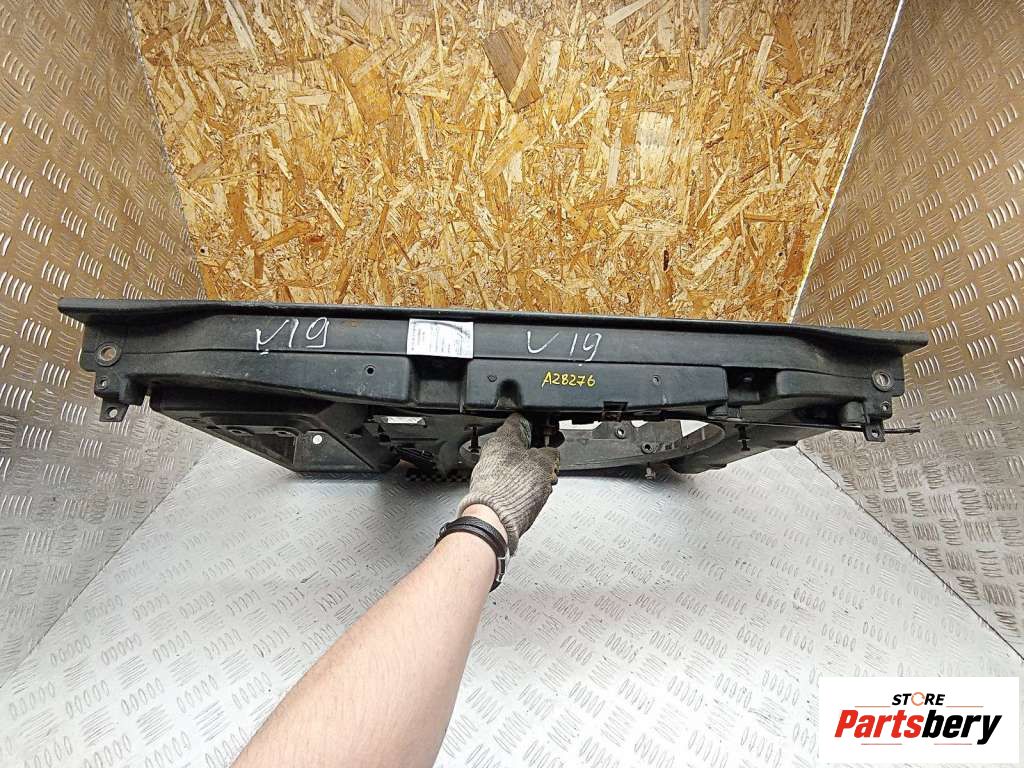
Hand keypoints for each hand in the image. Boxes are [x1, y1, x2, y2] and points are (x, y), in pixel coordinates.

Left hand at [457, 414, 559, 554]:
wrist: (495, 520)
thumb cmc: (512, 490)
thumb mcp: (544, 464)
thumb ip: (549, 454)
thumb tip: (551, 453)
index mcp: (503, 438)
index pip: (519, 420)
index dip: (536, 423)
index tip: (545, 428)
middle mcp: (492, 453)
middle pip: (518, 445)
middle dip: (536, 451)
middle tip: (550, 458)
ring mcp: (490, 472)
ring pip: (515, 464)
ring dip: (531, 470)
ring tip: (545, 478)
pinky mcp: (491, 490)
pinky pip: (510, 481)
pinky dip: (522, 484)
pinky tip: (533, 492)